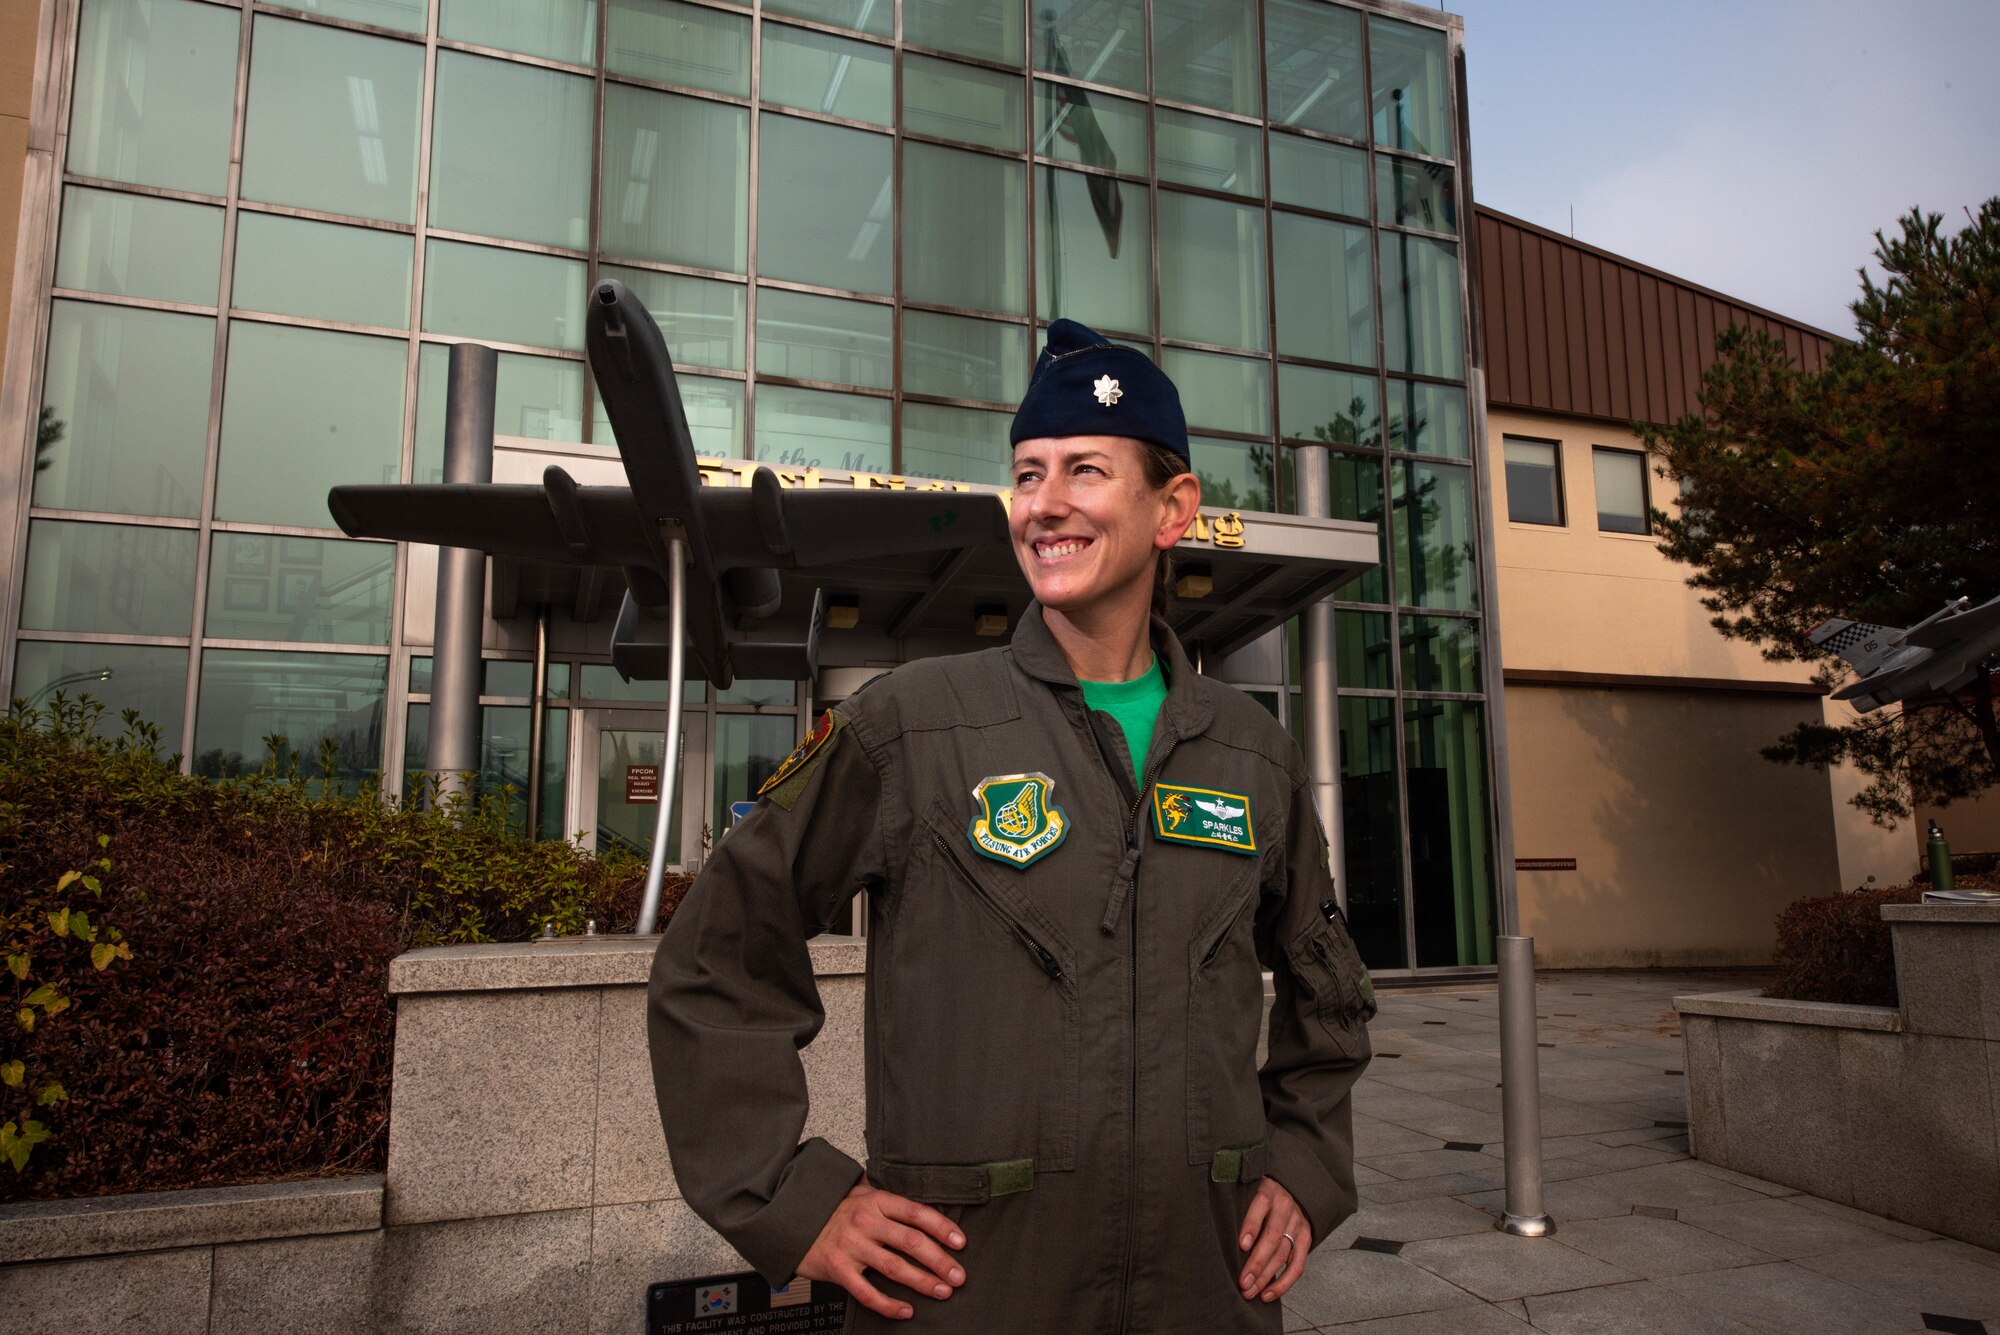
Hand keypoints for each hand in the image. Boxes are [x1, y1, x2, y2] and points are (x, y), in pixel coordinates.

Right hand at [797, 1180, 966, 1320]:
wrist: (793, 1221)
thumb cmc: (834, 1210)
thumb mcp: (862, 1195)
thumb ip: (890, 1205)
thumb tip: (926, 1216)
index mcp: (877, 1201)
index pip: (916, 1213)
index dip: (941, 1227)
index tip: (960, 1242)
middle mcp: (866, 1222)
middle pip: (911, 1241)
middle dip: (940, 1260)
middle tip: (958, 1276)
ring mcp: (851, 1246)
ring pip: (894, 1267)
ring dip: (922, 1282)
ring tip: (942, 1291)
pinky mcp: (838, 1269)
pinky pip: (867, 1292)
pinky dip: (888, 1305)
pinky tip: (906, 1311)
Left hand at [1236, 1177, 1309, 1302]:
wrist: (1290, 1189)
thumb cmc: (1257, 1195)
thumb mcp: (1247, 1189)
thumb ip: (1236, 1203)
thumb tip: (1211, 1224)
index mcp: (1268, 1191)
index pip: (1260, 1205)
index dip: (1251, 1226)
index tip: (1241, 1245)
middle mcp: (1285, 1207)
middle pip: (1272, 1237)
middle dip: (1256, 1262)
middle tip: (1242, 1282)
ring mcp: (1297, 1223)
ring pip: (1282, 1254)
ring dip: (1265, 1276)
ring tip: (1249, 1291)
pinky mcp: (1305, 1238)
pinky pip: (1297, 1265)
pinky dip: (1283, 1283)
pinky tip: (1267, 1294)